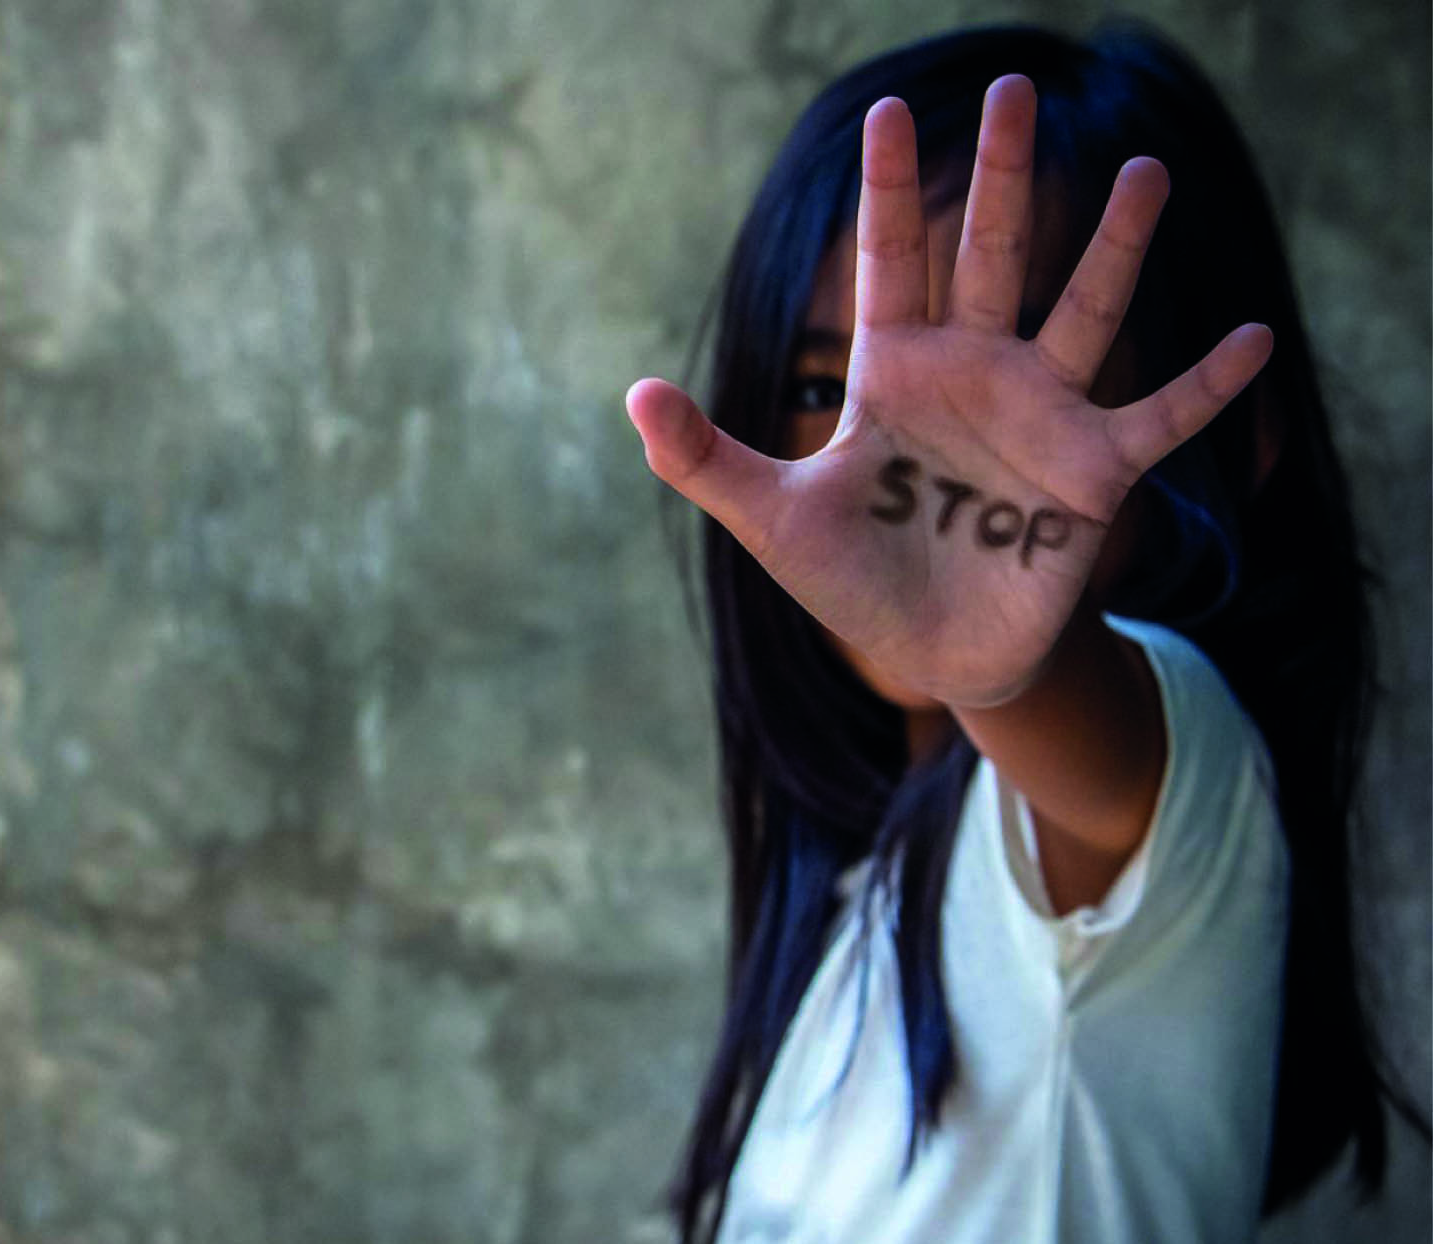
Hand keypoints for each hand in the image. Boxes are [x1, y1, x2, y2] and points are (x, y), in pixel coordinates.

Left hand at [625, 75, 1270, 707]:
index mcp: (893, 373)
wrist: (934, 653)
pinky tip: (1251, 338)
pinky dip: (1203, 385)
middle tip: (1013, 90)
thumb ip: (706, 458)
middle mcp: (973, 373)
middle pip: (991, 257)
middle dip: (1002, 177)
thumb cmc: (853, 583)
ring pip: (1084, 310)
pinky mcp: (1093, 472)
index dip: (891, 191)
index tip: (889, 112)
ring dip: (1115, 247)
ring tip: (1141, 173)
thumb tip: (633, 393)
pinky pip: (1160, 417)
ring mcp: (1041, 415)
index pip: (891, 261)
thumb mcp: (771, 520)